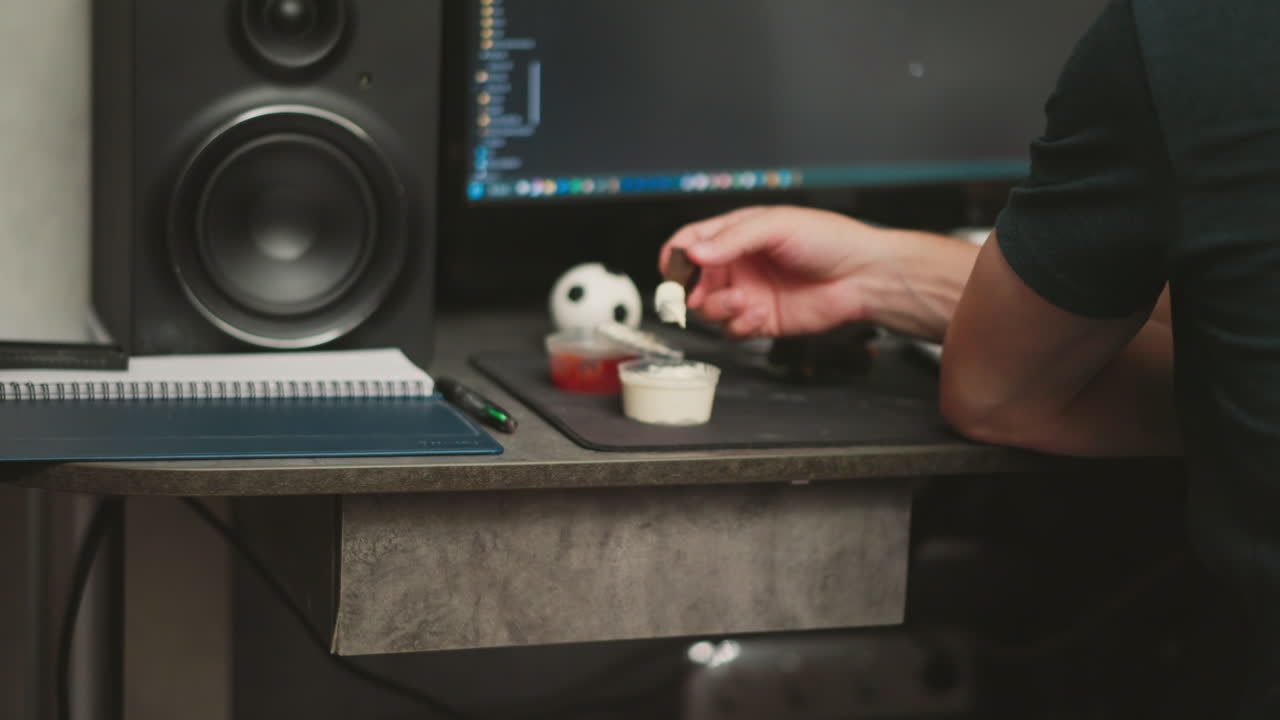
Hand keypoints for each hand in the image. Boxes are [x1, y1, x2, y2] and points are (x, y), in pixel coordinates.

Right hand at [659, 205, 899, 337]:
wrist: (862, 276)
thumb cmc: (829, 240)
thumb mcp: (776, 226)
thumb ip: (732, 239)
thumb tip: (693, 252)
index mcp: (736, 234)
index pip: (689, 242)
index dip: (675, 255)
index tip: (671, 268)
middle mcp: (737, 264)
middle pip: (690, 282)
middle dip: (688, 291)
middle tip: (694, 295)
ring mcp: (747, 293)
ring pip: (707, 309)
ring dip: (718, 308)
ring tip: (742, 301)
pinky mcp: (760, 321)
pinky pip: (732, 330)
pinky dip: (740, 325)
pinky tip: (762, 313)